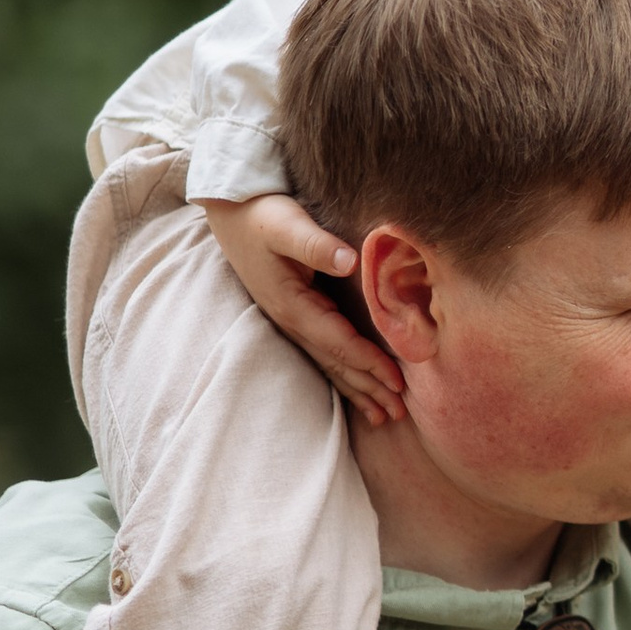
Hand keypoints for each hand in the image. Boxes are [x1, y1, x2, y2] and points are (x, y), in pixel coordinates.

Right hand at [204, 191, 407, 423]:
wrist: (232, 213)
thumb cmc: (263, 215)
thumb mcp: (288, 224)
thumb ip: (316, 244)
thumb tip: (349, 260)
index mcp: (293, 304)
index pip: (339, 342)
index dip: (369, 363)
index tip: (398, 381)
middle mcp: (292, 321)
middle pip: (336, 362)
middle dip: (368, 388)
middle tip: (398, 414)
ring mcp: (291, 321)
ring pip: (329, 363)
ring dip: (356, 389)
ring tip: (381, 415)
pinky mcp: (294, 315)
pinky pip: (323, 353)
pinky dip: (342, 373)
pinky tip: (356, 388)